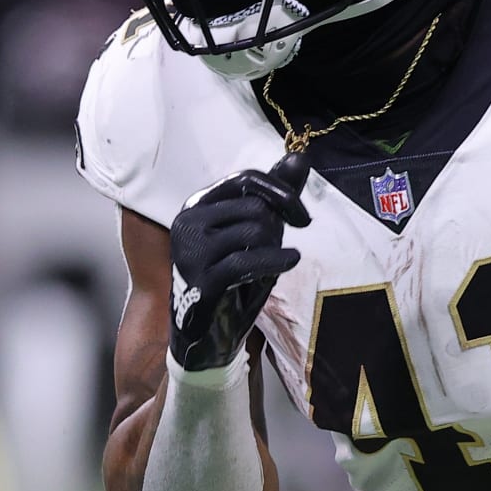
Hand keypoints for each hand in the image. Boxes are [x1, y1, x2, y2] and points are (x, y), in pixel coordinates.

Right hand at [168, 153, 310, 371]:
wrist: (207, 334)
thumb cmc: (232, 279)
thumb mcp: (256, 234)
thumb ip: (275, 196)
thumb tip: (300, 156)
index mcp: (197, 205)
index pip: (247, 178)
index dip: (282, 192)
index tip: (302, 217)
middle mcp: (188, 222)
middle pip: (254, 205)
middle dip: (277, 227)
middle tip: (274, 250)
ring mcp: (191, 252)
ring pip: (255, 230)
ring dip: (274, 248)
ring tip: (267, 265)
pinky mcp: (201, 280)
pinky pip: (249, 260)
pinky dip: (277, 260)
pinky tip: (290, 262)